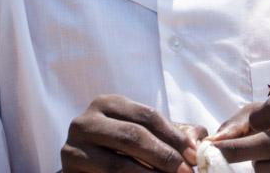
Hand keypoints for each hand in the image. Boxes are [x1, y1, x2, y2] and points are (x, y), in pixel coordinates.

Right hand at [60, 94, 205, 172]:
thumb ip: (174, 132)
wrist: (88, 166)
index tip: (194, 156)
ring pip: (116, 164)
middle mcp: (85, 121)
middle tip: (185, 172)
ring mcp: (72, 148)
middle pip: (133, 137)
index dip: (174, 137)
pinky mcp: (68, 171)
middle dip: (164, 156)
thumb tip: (201, 143)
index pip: (148, 116)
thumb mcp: (147, 132)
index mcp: (108, 103)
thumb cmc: (124, 146)